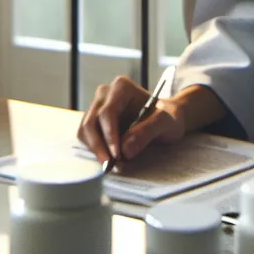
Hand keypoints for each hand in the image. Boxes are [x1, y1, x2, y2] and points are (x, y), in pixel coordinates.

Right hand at [77, 78, 225, 164]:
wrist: (167, 119)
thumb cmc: (168, 117)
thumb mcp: (167, 123)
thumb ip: (148, 132)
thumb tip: (125, 149)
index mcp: (122, 87)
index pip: (107, 113)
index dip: (109, 136)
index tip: (117, 155)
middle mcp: (105, 94)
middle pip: (91, 123)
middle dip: (99, 147)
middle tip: (111, 166)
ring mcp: (97, 107)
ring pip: (85, 131)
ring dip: (96, 150)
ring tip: (113, 164)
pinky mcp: (94, 121)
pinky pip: (86, 138)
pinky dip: (95, 150)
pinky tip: (110, 158)